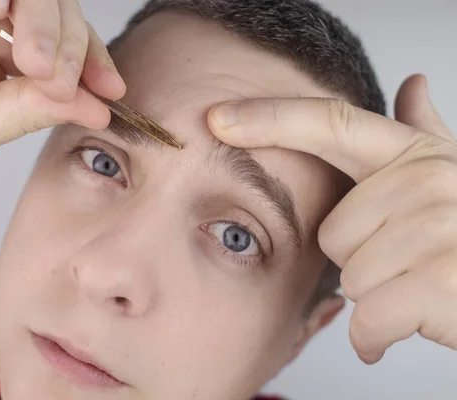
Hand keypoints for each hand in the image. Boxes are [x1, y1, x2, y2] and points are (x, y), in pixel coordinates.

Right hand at [0, 0, 124, 169]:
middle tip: (62, 83)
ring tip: (35, 61)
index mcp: (7, 52)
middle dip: (72, 47)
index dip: (93, 63)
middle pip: (59, 10)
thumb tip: (95, 110)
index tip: (111, 92)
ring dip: (45, 20)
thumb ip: (33, 110)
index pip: (68, 45)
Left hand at [208, 74, 456, 363]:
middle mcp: (427, 181)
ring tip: (416, 286)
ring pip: (349, 275)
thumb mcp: (452, 177)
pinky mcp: (439, 282)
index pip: (330, 123)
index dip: (269, 118)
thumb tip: (411, 84)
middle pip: (330, 231)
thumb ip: (422, 133)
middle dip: (358, 259)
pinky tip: (410, 322)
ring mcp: (437, 228)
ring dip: (376, 295)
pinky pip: (368, 316)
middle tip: (405, 264)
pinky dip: (378, 336)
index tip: (217, 118)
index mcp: (415, 155)